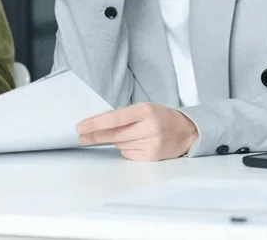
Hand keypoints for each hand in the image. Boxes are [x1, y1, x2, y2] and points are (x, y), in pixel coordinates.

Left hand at [77, 102, 197, 160]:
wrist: (185, 131)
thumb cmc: (160, 117)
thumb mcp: (144, 109)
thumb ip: (123, 116)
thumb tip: (97, 125)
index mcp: (145, 110)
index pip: (115, 118)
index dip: (96, 123)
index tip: (81, 126)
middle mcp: (149, 127)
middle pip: (114, 134)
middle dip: (95, 135)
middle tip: (81, 135)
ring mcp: (152, 144)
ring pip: (120, 145)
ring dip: (116, 140)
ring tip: (129, 134)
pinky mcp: (152, 157)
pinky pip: (128, 154)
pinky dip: (126, 149)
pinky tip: (136, 143)